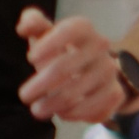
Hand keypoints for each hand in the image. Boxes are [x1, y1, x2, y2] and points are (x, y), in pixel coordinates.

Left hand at [16, 8, 125, 123]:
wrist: (95, 69)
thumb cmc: (62, 50)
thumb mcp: (47, 33)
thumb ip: (33, 23)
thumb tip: (23, 27)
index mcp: (84, 29)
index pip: (70, 31)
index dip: (49, 43)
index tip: (30, 58)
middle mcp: (101, 47)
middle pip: (64, 68)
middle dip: (39, 84)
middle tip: (24, 96)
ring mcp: (110, 72)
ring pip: (74, 94)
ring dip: (51, 105)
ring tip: (38, 109)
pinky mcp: (115, 95)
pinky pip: (90, 110)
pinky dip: (71, 114)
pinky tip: (62, 112)